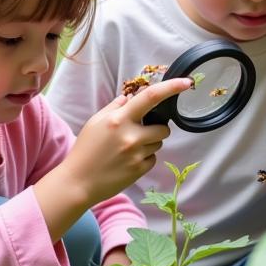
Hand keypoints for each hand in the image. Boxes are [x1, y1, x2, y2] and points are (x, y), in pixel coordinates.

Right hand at [61, 77, 191, 206]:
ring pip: (159, 143)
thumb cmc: (85, 149)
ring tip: (128, 149)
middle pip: (163, 128)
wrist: (78, 182)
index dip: (171, 87)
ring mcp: (137, 154)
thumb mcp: (95, 122)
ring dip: (149, 144)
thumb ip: (115, 107)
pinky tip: (128, 161)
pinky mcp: (140, 169)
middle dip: (156, 129)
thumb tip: (131, 97)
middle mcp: (131, 135)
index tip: (187, 82)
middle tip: (140, 133)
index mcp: (119, 119)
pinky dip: (144, 158)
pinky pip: (153, 158)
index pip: (150, 97)